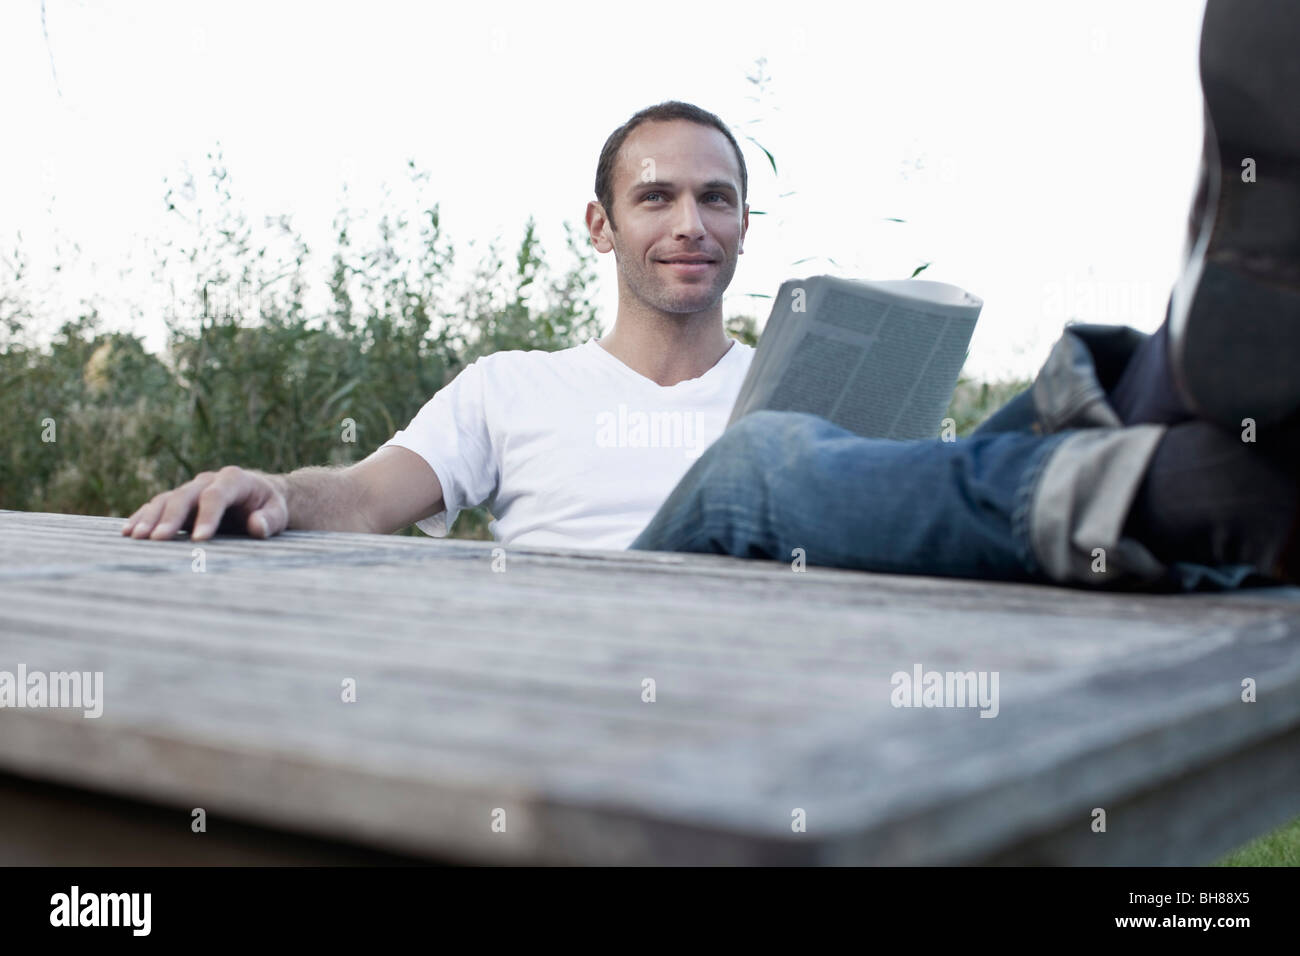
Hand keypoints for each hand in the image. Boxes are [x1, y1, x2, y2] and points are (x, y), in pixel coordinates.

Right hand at [121, 466, 288, 541]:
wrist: (259, 497)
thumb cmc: (270, 507)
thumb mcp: (279, 513)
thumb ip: (271, 520)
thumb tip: (257, 525)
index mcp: (234, 479)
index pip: (216, 495)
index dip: (207, 516)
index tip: (200, 540)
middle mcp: (207, 481)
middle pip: (185, 496)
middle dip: (171, 518)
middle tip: (158, 539)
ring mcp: (190, 490)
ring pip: (165, 500)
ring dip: (150, 518)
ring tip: (136, 537)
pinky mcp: (179, 502)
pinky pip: (156, 506)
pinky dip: (142, 517)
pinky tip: (128, 532)